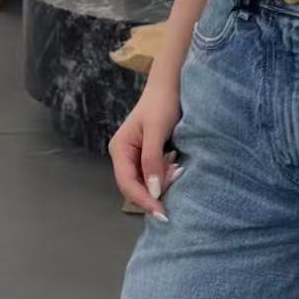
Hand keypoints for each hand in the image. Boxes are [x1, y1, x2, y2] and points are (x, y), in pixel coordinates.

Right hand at [108, 73, 182, 220]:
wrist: (171, 86)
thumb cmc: (162, 104)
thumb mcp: (157, 131)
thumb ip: (152, 160)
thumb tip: (153, 191)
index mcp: (119, 149)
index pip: (127, 183)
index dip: (143, 200)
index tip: (162, 212)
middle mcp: (123, 155)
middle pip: (134, 187)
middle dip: (153, 193)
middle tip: (175, 188)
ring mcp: (134, 156)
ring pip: (145, 183)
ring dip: (161, 185)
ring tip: (178, 173)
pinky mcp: (147, 156)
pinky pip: (153, 175)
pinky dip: (165, 178)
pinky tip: (177, 170)